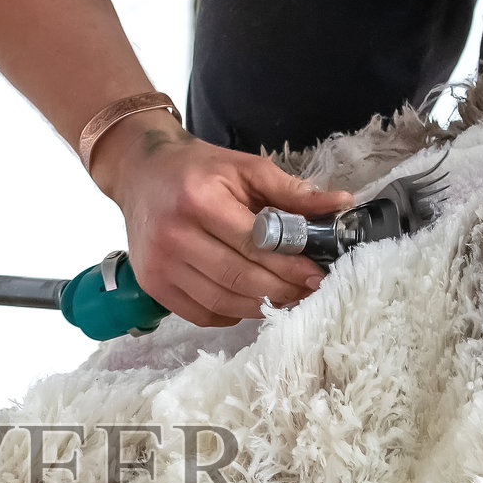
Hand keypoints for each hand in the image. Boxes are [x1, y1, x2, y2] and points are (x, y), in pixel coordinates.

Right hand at [89, 113, 351, 326]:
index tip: (317, 273)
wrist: (141, 175)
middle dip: (281, 290)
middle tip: (308, 290)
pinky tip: (249, 300)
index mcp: (198, 200)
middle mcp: (173, 236)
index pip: (254, 245)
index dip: (289, 265)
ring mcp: (160, 265)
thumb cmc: (197, 170)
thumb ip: (291, 190)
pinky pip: (202, 315)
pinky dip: (232, 314)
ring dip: (260, 306)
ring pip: (222, 303)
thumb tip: (340, 203)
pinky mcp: (153, 286)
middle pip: (239, 279)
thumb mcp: (245, 168)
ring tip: (285, 297)